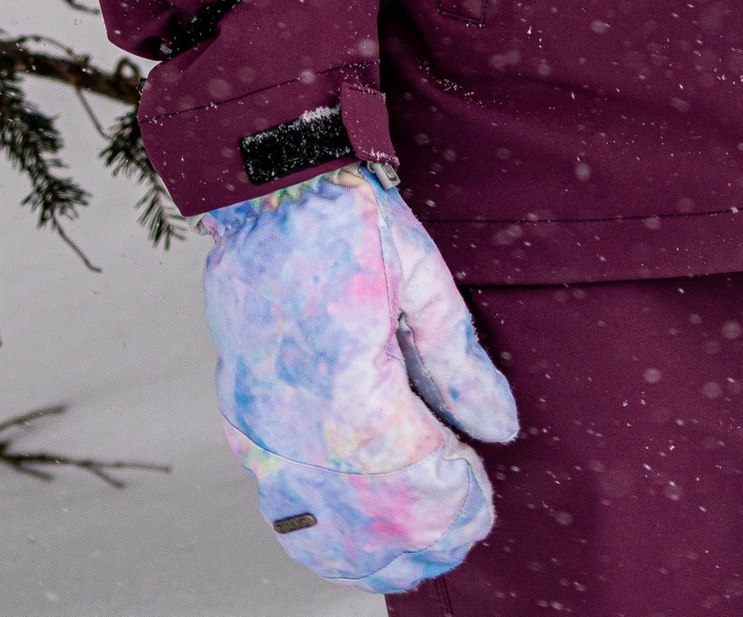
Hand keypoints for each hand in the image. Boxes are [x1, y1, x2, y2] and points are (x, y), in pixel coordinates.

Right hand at [202, 162, 519, 586]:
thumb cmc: (344, 218)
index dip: (453, 497)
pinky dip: (320, 538)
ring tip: (423, 554)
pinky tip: (352, 552)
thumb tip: (500, 427)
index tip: (483, 494)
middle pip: (368, 517)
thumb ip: (458, 359)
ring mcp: (260, 427)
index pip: (411, 475)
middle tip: (468, 525)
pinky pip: (279, 504)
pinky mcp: (242, 421)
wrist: (265, 190)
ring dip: (375, 552)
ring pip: (320, 525)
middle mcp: (295, 422)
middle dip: (425, 534)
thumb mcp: (419, 270)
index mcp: (347, 384)